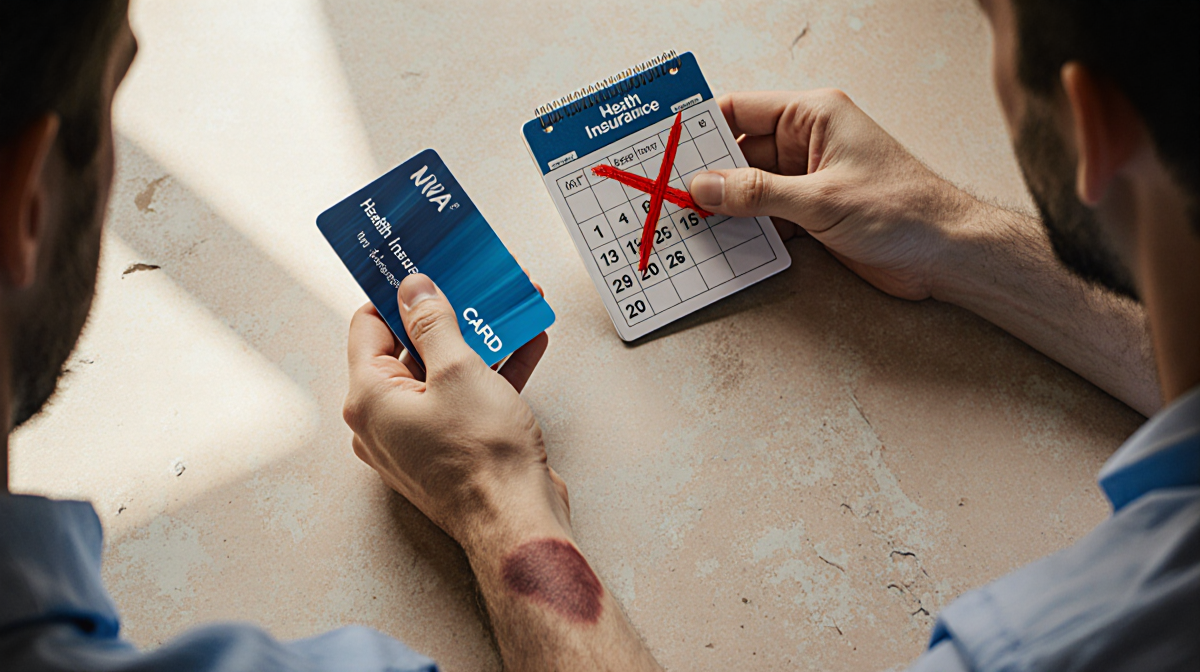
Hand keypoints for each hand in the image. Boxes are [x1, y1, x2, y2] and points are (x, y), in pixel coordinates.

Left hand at [342, 273, 568, 546]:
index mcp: (370, 399)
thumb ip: (434, 323)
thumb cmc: (482, 457)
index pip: (369, 326)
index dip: (396, 293)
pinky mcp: (452, 449)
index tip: (421, 268)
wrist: (517, 521)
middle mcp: (385, 421)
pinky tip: (525, 343)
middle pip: (409, 349)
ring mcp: (419, 437)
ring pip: (443, 373)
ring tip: (506, 307)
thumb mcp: (459, 370)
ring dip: (477, 339)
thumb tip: (414, 289)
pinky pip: (465, 398)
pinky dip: (492, 371)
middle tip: (469, 282)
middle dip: (447, 313)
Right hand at [688, 90, 978, 300]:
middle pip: (739, 152)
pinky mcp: (813, 214)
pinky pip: (765, 217)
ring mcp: (808, 179)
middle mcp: (808, 142)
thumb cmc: (902, 210)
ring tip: (684, 221)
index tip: (664, 146)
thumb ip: (758, 194)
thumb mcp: (821, 199)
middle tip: (665, 193)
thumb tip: (705, 187)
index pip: (741, 111)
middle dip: (706, 174)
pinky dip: (744, 230)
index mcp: (814, 116)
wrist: (947, 255)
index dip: (700, 127)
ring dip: (723, 207)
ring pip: (749, 188)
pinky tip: (719, 243)